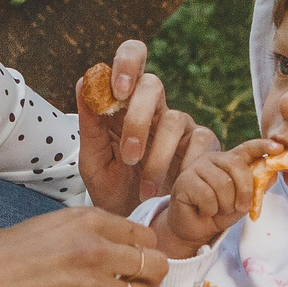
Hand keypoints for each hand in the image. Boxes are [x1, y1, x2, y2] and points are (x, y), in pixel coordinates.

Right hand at [0, 205, 167, 286]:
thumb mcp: (42, 228)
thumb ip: (82, 235)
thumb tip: (114, 247)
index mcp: (84, 221)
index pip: (144, 235)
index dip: (144, 250)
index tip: (135, 260)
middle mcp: (94, 252)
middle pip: (154, 267)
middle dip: (148, 277)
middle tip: (133, 285)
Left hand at [77, 40, 215, 215]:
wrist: (138, 226)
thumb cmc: (113, 189)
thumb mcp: (94, 161)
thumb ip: (89, 125)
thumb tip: (84, 82)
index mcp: (125, 103)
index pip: (132, 59)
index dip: (127, 64)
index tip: (116, 90)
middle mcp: (155, 108)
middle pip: (153, 85)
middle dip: (137, 119)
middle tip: (128, 156)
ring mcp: (181, 125)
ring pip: (173, 119)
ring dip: (156, 157)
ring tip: (144, 189)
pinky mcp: (203, 145)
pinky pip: (200, 141)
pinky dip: (185, 166)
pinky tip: (174, 188)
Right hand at [154, 138, 280, 257]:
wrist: (196, 229)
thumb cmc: (220, 212)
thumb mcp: (244, 201)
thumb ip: (257, 187)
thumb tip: (274, 174)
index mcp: (229, 161)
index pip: (247, 148)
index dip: (263, 146)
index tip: (278, 148)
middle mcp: (213, 159)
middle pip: (237, 166)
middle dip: (244, 191)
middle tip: (241, 207)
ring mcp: (197, 167)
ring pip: (222, 184)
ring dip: (225, 204)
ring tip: (217, 209)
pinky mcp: (184, 181)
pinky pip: (207, 196)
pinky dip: (209, 210)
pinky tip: (203, 210)